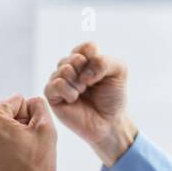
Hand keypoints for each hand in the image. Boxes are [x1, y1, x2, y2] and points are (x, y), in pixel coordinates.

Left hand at [0, 94, 56, 170]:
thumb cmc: (34, 169)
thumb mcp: (46, 128)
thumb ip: (39, 105)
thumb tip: (31, 103)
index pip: (17, 102)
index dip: (30, 117)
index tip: (31, 136)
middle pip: (4, 117)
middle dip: (18, 127)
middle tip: (27, 148)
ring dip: (9, 140)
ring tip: (19, 158)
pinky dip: (1, 154)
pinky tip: (11, 167)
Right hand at [44, 42, 137, 165]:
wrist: (108, 122)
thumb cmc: (112, 97)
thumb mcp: (119, 72)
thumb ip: (104, 62)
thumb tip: (83, 73)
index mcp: (85, 59)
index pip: (86, 48)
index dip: (95, 60)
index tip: (102, 74)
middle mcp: (70, 68)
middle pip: (74, 58)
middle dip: (87, 72)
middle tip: (91, 86)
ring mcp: (59, 81)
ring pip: (64, 69)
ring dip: (78, 83)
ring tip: (83, 93)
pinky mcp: (52, 96)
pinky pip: (56, 84)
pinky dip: (69, 91)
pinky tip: (74, 99)